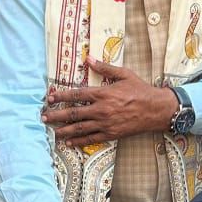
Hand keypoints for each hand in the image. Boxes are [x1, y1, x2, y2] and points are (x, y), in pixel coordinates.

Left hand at [41, 58, 178, 147]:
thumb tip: (89, 59)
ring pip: (80, 128)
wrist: (156, 110)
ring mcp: (106, 123)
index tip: (50, 98)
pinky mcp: (111, 134)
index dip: (61, 96)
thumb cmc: (141, 90)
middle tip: (44, 117)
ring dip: (64, 130)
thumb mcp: (124, 74)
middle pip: (74, 113)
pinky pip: (91, 138)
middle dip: (57, 115)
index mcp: (103, 93)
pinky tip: (69, 142)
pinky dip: (79, 141)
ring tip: (53, 132)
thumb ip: (105, 67)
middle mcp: (102, 109)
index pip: (77, 95)